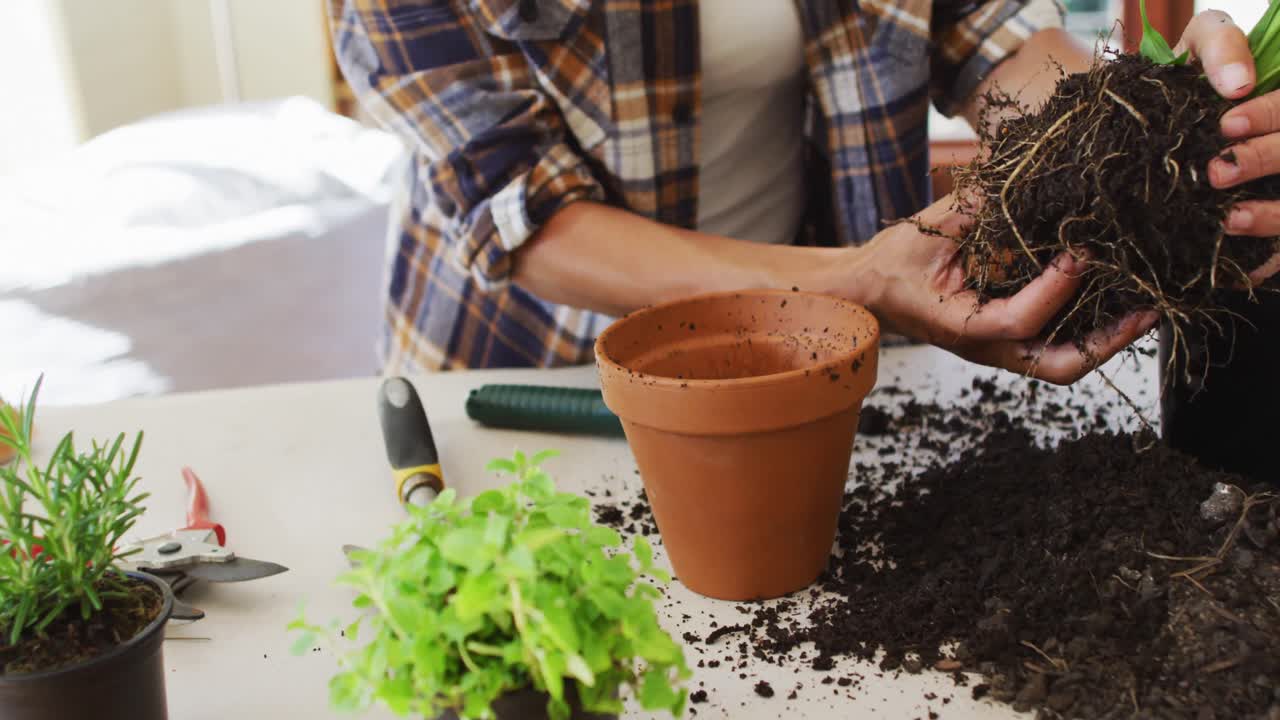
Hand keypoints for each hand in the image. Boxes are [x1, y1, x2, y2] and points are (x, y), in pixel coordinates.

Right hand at [854, 195, 1157, 384]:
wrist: (868, 289)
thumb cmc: (892, 263)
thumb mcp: (930, 229)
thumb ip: (977, 208)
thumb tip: (1025, 177)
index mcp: (961, 327)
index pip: (1019, 320)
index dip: (1056, 288)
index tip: (1081, 251)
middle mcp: (986, 347)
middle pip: (1058, 365)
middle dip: (1107, 341)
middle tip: (1146, 310)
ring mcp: (1000, 347)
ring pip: (1064, 359)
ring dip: (1108, 336)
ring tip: (1146, 304)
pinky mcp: (1008, 336)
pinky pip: (1056, 340)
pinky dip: (1089, 324)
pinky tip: (1115, 296)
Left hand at [1177, 10, 1279, 282]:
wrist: (1167, 114)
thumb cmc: (1194, 77)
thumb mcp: (1206, 45)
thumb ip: (1222, 49)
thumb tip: (1238, 81)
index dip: (1269, 114)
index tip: (1225, 124)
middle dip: (1264, 160)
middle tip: (1216, 171)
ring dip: (1272, 216)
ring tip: (1229, 220)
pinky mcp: (1277, 225)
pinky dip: (1266, 261)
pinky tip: (1240, 270)